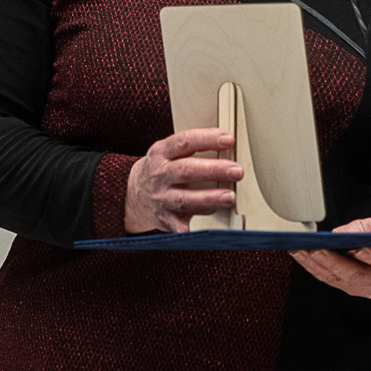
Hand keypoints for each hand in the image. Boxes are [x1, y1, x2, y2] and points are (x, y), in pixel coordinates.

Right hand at [124, 128, 242, 233]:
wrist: (133, 195)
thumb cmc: (162, 170)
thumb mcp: (169, 152)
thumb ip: (193, 148)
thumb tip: (229, 147)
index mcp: (161, 153)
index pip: (185, 142)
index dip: (207, 139)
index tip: (229, 139)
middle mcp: (160, 175)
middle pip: (187, 170)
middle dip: (214, 170)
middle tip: (237, 171)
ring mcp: (161, 198)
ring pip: (185, 199)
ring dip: (209, 198)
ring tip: (230, 197)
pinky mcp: (165, 219)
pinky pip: (179, 225)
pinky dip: (191, 228)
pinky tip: (206, 231)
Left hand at [289, 213, 370, 298]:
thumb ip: (369, 228)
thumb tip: (341, 233)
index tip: (359, 247)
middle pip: (356, 275)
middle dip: (333, 262)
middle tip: (316, 249)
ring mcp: (365, 288)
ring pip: (338, 279)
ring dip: (316, 264)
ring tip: (300, 249)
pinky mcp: (351, 287)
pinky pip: (330, 279)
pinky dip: (313, 267)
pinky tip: (301, 255)